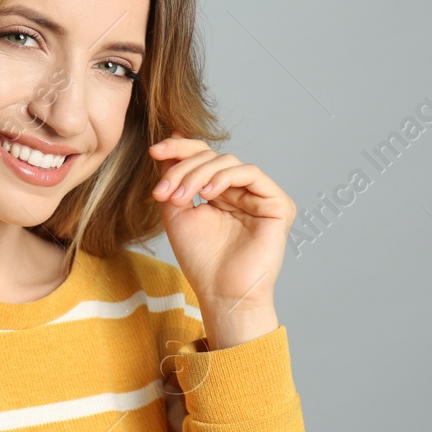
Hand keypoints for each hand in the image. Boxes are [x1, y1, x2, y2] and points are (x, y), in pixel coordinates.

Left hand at [149, 130, 295, 343]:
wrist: (221, 293)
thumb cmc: (201, 260)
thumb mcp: (178, 212)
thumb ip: (176, 177)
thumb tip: (172, 138)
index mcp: (221, 193)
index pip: (203, 158)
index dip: (180, 149)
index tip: (154, 150)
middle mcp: (242, 191)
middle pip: (213, 156)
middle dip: (184, 168)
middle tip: (164, 191)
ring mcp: (260, 197)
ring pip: (228, 162)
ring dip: (199, 174)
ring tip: (181, 198)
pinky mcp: (278, 204)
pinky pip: (251, 174)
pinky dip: (225, 178)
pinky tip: (208, 194)